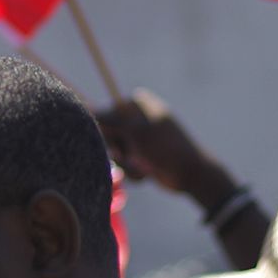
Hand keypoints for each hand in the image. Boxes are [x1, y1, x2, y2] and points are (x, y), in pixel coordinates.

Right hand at [95, 89, 231, 204]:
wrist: (193, 174)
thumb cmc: (166, 147)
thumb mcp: (136, 130)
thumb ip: (109, 119)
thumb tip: (85, 108)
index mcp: (135, 103)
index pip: (104, 112)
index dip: (105, 131)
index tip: (113, 140)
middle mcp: (135, 118)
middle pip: (106, 135)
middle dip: (116, 149)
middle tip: (127, 153)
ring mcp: (138, 138)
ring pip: (113, 153)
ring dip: (126, 164)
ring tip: (142, 164)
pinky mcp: (141, 156)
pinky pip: (124, 165)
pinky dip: (133, 171)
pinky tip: (148, 171)